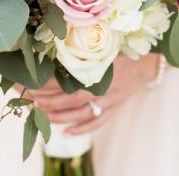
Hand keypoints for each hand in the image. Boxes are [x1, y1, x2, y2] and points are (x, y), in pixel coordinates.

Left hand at [23, 54, 159, 134]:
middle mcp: (103, 89)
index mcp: (98, 70)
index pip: (68, 81)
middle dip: (49, 102)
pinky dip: (81, 129)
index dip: (49, 84)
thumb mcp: (105, 46)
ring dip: (59, 117)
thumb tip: (59, 48)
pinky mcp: (113, 109)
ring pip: (80, 114)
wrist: (147, 65)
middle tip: (31, 101)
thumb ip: (85, 49)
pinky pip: (96, 123)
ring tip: (41, 115)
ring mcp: (109, 102)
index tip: (33, 83)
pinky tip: (67, 133)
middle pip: (70, 100)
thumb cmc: (123, 52)